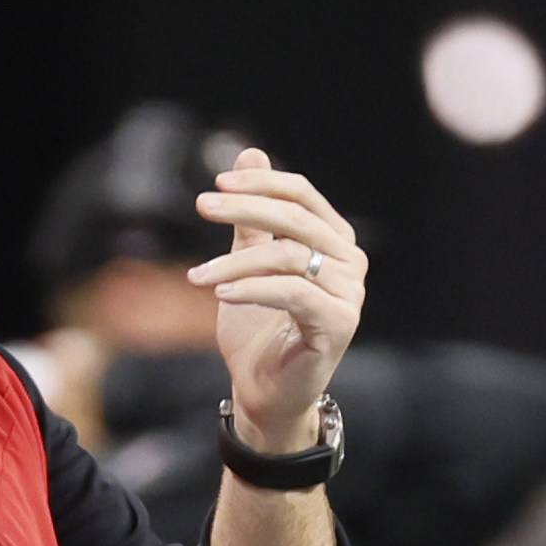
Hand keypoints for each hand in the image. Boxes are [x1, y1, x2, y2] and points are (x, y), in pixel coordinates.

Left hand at [193, 152, 364, 452]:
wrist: (264, 393)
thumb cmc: (258, 332)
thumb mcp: (247, 266)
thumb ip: (251, 219)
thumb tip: (249, 152)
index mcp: (333, 241)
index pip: (302, 195)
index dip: (261, 184)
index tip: (215, 184)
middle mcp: (349, 262)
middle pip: (296, 219)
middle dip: (245, 209)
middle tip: (201, 207)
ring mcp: (349, 294)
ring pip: (289, 257)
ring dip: (235, 262)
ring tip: (196, 274)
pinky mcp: (339, 324)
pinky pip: (292, 292)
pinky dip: (252, 289)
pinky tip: (220, 293)